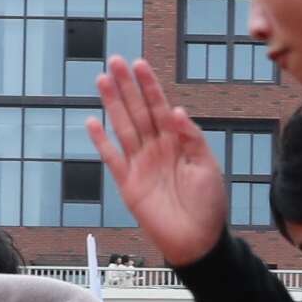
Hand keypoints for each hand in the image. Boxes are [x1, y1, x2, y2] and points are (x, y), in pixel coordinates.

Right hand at [88, 57, 229, 263]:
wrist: (197, 240)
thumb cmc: (208, 205)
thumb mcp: (207, 166)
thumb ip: (191, 137)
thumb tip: (176, 110)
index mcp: (177, 142)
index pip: (160, 107)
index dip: (149, 86)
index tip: (139, 64)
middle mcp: (156, 149)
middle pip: (138, 111)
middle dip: (127, 86)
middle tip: (115, 60)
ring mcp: (140, 165)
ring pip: (123, 127)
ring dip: (112, 104)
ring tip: (102, 80)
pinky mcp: (128, 184)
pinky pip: (112, 158)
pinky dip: (101, 142)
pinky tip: (92, 122)